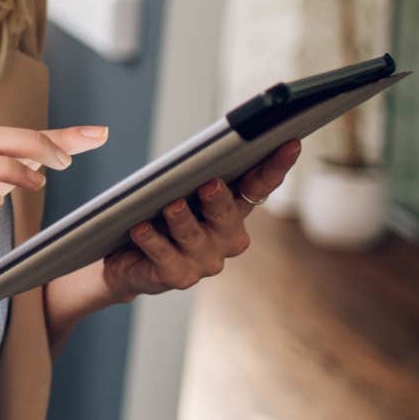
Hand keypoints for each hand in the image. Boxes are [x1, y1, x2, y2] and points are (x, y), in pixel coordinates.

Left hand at [102, 139, 301, 300]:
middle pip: (227, 215)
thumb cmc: (157, 215)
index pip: (259, 186)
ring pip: (194, 236)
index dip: (275, 166)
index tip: (289, 143)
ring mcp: (205, 260)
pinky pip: (165, 256)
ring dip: (182, 219)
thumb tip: (191, 149)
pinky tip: (141, 228)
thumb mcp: (176, 189)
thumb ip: (189, 170)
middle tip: (210, 184)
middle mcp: (225, 237)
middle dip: (219, 200)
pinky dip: (152, 241)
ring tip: (171, 204)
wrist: (129, 260)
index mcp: (233, 209)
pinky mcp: (178, 276)